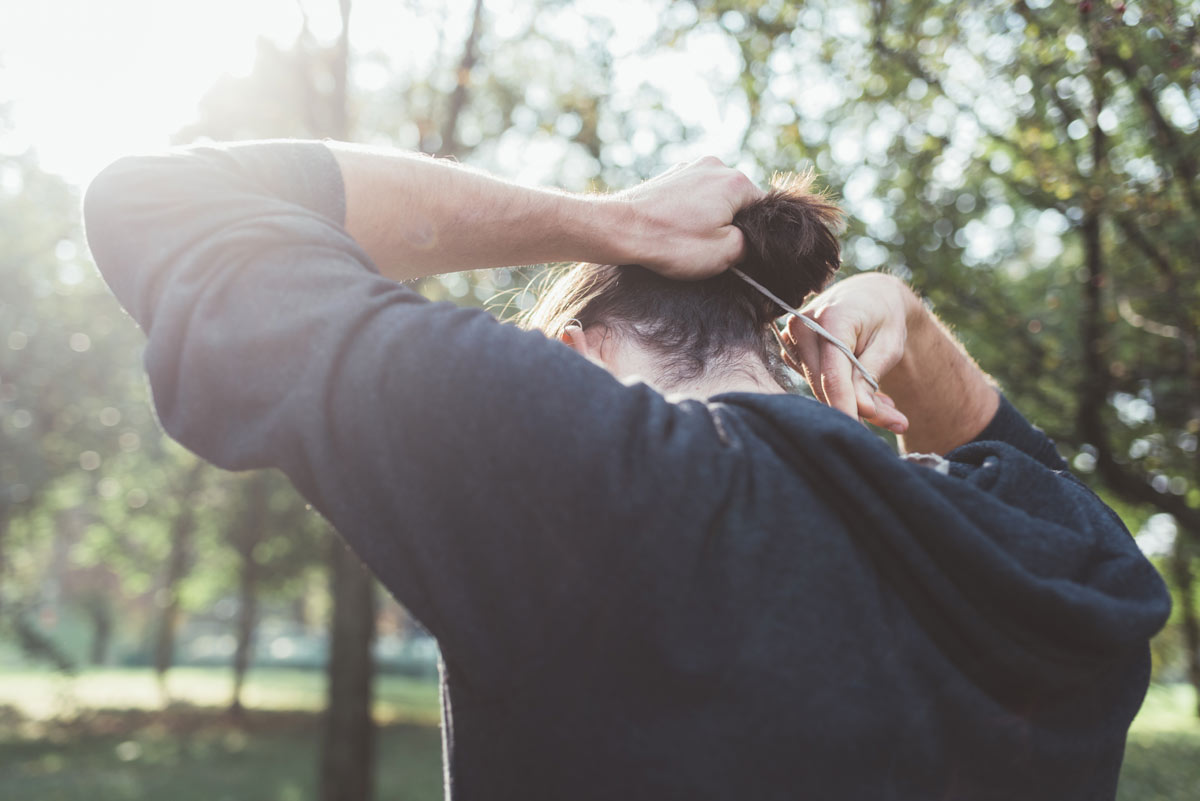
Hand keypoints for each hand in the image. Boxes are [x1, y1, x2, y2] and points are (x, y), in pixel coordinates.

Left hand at [612, 156, 763, 279]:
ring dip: (708, 217)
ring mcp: (689, 168)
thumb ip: (749, 244)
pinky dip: (688, 211)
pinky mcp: (669, 175)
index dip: (754, 233)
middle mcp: (715, 166)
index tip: (736, 249)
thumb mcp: (724, 254)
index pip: (763, 208)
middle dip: (729, 222)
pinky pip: (691, 194)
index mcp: (736, 181)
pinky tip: (675, 228)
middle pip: (738, 200)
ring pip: (714, 196)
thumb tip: (748, 240)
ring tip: (688, 238)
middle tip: (710, 246)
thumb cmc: (672, 242)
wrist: (621, 230)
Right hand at [780, 272, 916, 432]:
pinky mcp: (790, 350)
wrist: (868, 297)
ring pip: (818, 388)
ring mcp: (791, 338)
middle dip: (857, 408)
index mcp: (831, 318)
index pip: (833, 375)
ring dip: (849, 401)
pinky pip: (813, 382)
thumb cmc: (884, 318)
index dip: (845, 407)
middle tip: (896, 419)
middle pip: (823, 385)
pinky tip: (858, 386)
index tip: (856, 434)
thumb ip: (870, 377)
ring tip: (881, 398)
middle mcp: (803, 326)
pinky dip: (837, 392)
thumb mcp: (889, 345)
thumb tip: (859, 411)